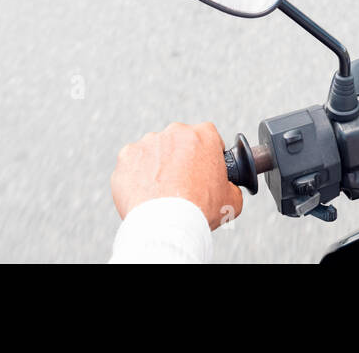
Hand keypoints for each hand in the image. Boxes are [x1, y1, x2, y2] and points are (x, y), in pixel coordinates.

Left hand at [112, 122, 242, 229]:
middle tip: (181, 183)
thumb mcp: (231, 200)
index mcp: (204, 135)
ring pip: (154, 152)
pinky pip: (132, 164)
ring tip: (161, 192)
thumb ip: (231, 186)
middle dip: (180, 159)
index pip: (208, 136)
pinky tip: (144, 193)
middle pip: (179, 142)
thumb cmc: (198, 210)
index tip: (203, 170)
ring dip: (157, 166)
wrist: (166, 225)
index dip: (207, 154)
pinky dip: (136, 176)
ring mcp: (148, 143)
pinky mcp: (127, 156)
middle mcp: (175, 132)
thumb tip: (229, 189)